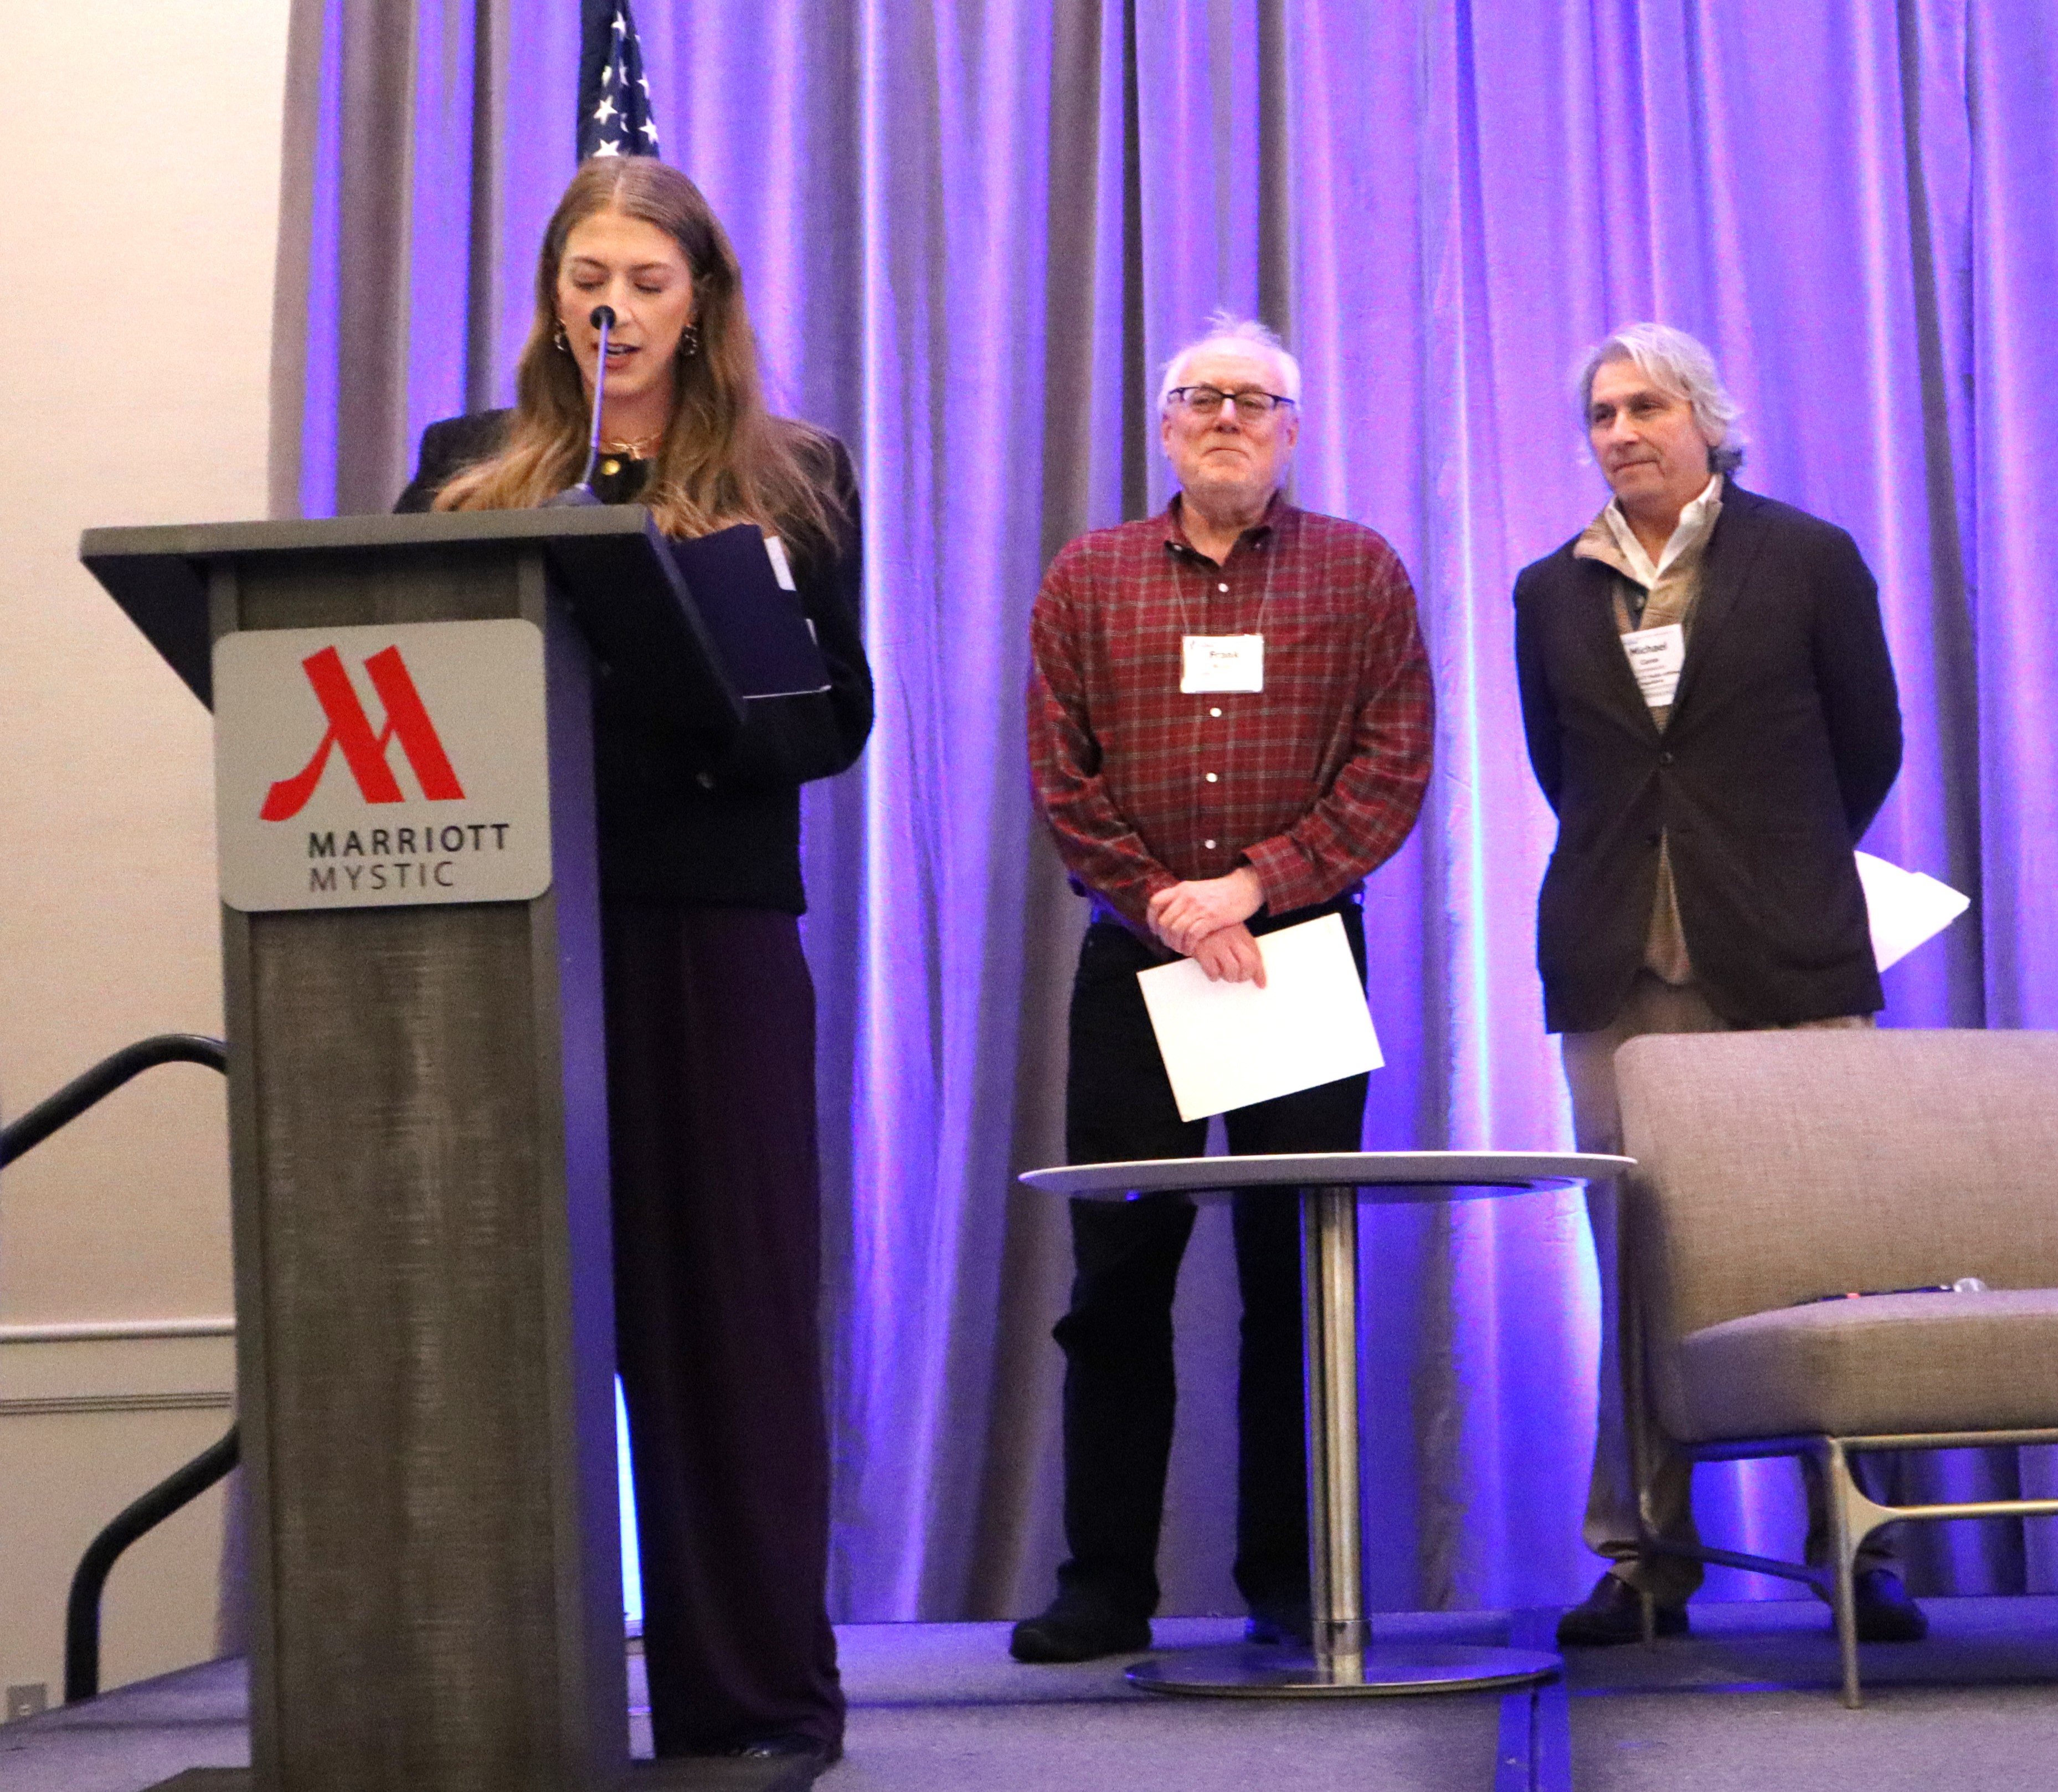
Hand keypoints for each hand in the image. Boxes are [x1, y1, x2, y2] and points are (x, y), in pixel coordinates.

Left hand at [1147, 866, 1263, 954]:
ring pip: (1175, 930)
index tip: (1156, 930)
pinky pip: (1191, 935)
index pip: (1155, 903)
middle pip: (1164, 921)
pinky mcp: (1210, 917)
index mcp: (1182, 888)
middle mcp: (1187, 896)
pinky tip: (1191, 949)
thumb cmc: (1223, 892)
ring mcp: (1198, 907)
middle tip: (1172, 945)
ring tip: (1182, 949)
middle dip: (1165, 937)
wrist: (1244, 888)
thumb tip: (1173, 912)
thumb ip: (1185, 898)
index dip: (1152, 919)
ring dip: (1176, 944)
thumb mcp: (1198, 889)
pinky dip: (1188, 946)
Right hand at [1189, 924, 1266, 986]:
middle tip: (1237, 976)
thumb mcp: (1234, 934)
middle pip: (1247, 965)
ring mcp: (1217, 944)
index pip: (1256, 957)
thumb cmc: (1213, 929)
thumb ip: (1248, 952)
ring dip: (1228, 977)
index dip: (1259, 974)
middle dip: (1243, 976)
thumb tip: (1261, 981)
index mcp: (1241, 934)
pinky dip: (1213, 976)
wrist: (1191, 918)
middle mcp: (1231, 939)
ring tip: (1223, 973)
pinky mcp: (1202, 950)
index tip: (1260, 983)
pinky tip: (1212, 971)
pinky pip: (1213, 971)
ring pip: (1231, 971)